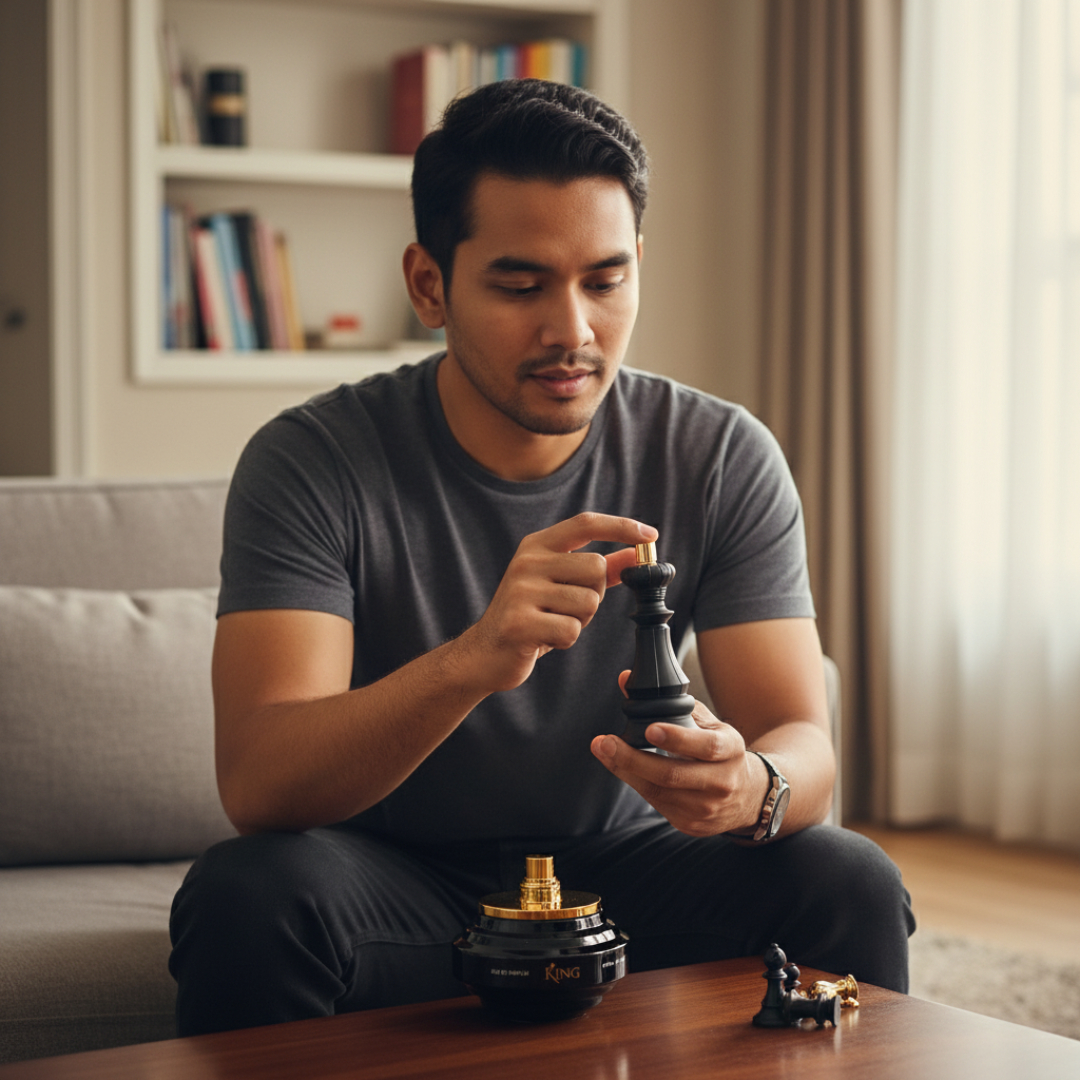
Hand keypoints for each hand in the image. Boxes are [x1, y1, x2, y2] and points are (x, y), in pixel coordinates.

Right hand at [460, 513, 656, 694]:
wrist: (484, 653)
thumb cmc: (530, 616)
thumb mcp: (561, 586)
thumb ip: (598, 570)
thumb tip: (635, 556)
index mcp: (536, 546)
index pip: (585, 524)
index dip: (621, 526)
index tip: (651, 535)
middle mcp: (527, 562)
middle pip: (596, 568)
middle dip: (595, 595)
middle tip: (568, 609)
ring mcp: (520, 591)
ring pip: (588, 602)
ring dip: (579, 621)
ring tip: (552, 624)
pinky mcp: (519, 622)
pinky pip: (572, 629)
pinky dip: (566, 639)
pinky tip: (544, 639)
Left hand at [590, 680, 769, 836]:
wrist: (747, 796)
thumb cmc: (721, 752)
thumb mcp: (708, 724)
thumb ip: (671, 703)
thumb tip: (627, 680)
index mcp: (730, 751)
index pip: (706, 746)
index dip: (677, 738)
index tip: (650, 728)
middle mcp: (721, 782)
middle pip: (672, 774)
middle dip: (632, 759)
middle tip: (605, 743)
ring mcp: (706, 808)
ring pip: (658, 791)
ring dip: (625, 770)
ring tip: (604, 750)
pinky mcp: (690, 823)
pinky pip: (656, 803)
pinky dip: (635, 782)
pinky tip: (622, 767)